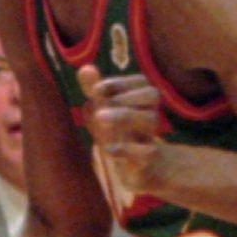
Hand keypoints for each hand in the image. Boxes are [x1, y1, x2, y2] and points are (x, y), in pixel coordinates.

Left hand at [77, 67, 165, 195]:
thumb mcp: (106, 112)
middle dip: (125, 96)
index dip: (119, 82)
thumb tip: (85, 68)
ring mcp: (151, 136)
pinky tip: (107, 149)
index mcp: (143, 99)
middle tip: (98, 99)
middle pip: (152, 95)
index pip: (140, 81)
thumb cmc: (122, 132)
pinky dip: (127, 150)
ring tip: (100, 117)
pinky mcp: (148, 159)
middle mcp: (150, 113)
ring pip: (151, 120)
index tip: (96, 89)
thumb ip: (95, 92)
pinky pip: (146, 152)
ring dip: (125, 116)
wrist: (143, 167)